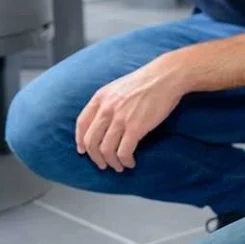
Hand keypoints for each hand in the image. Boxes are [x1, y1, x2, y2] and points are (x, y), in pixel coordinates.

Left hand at [75, 55, 183, 171]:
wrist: (164, 77)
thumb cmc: (144, 82)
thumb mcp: (117, 87)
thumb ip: (107, 102)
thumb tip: (102, 121)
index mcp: (100, 97)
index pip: (82, 123)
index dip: (80, 140)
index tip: (83, 150)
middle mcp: (106, 108)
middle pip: (91, 140)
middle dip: (95, 157)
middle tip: (103, 164)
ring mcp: (120, 118)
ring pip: (106, 149)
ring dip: (111, 162)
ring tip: (119, 166)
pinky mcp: (135, 127)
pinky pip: (123, 152)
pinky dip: (125, 161)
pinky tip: (130, 162)